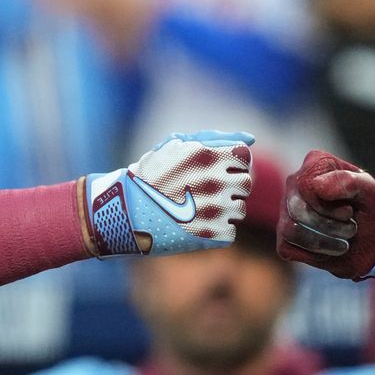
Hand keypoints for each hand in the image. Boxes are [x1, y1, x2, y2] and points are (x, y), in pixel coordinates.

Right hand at [84, 130, 252, 256]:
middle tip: (204, 192)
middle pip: (245, 183)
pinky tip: (196, 225)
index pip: (243, 157)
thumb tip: (250, 139)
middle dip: (228, 186)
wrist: (123, 211)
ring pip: (240, 209)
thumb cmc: (150, 174)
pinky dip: (217, 230)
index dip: (228, 164)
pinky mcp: (213, 235)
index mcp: (209, 155)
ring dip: (223, 209)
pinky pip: (230, 231)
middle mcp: (216, 181)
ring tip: (198, 210)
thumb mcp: (176, 145)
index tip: (211, 170)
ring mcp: (216, 210)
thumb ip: (216, 138)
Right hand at [275, 149, 374, 280]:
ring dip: (324, 242)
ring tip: (344, 242)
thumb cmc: (370, 211)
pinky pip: (287, 247)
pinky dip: (314, 254)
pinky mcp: (284, 236)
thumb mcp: (370, 192)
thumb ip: (348, 181)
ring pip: (290, 230)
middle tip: (351, 228)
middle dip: (329, 226)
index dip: (329, 206)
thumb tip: (317, 187)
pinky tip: (329, 249)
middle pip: (297, 209)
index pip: (307, 186)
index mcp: (315, 164)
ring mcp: (286, 210)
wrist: (373, 242)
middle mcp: (295, 183)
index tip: (350, 212)